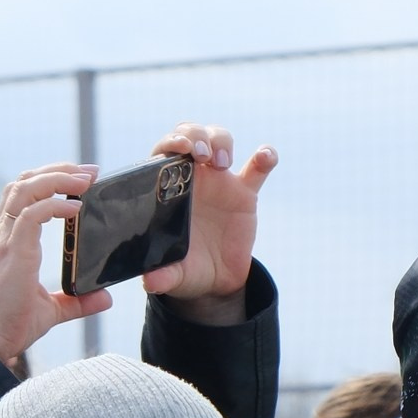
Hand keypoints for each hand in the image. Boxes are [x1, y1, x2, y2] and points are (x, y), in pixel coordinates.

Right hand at [0, 163, 111, 364]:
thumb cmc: (9, 325)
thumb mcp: (51, 310)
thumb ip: (77, 301)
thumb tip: (106, 297)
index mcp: (9, 241)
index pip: (22, 196)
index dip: (48, 181)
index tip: (79, 180)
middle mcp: (3, 234)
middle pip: (23, 183)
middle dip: (56, 170)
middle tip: (89, 171)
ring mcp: (5, 240)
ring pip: (24, 190)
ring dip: (57, 179)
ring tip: (86, 178)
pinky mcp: (12, 252)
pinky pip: (32, 214)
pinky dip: (55, 204)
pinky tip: (77, 208)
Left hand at [138, 123, 276, 319]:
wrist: (215, 281)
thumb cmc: (186, 270)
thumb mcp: (173, 274)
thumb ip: (162, 275)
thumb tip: (152, 283)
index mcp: (167, 187)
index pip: (164, 151)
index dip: (171, 142)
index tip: (181, 149)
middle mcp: (191, 176)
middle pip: (191, 134)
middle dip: (195, 135)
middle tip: (201, 154)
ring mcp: (219, 182)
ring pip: (219, 140)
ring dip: (220, 141)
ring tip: (221, 162)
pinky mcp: (244, 194)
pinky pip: (256, 170)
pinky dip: (264, 158)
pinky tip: (265, 156)